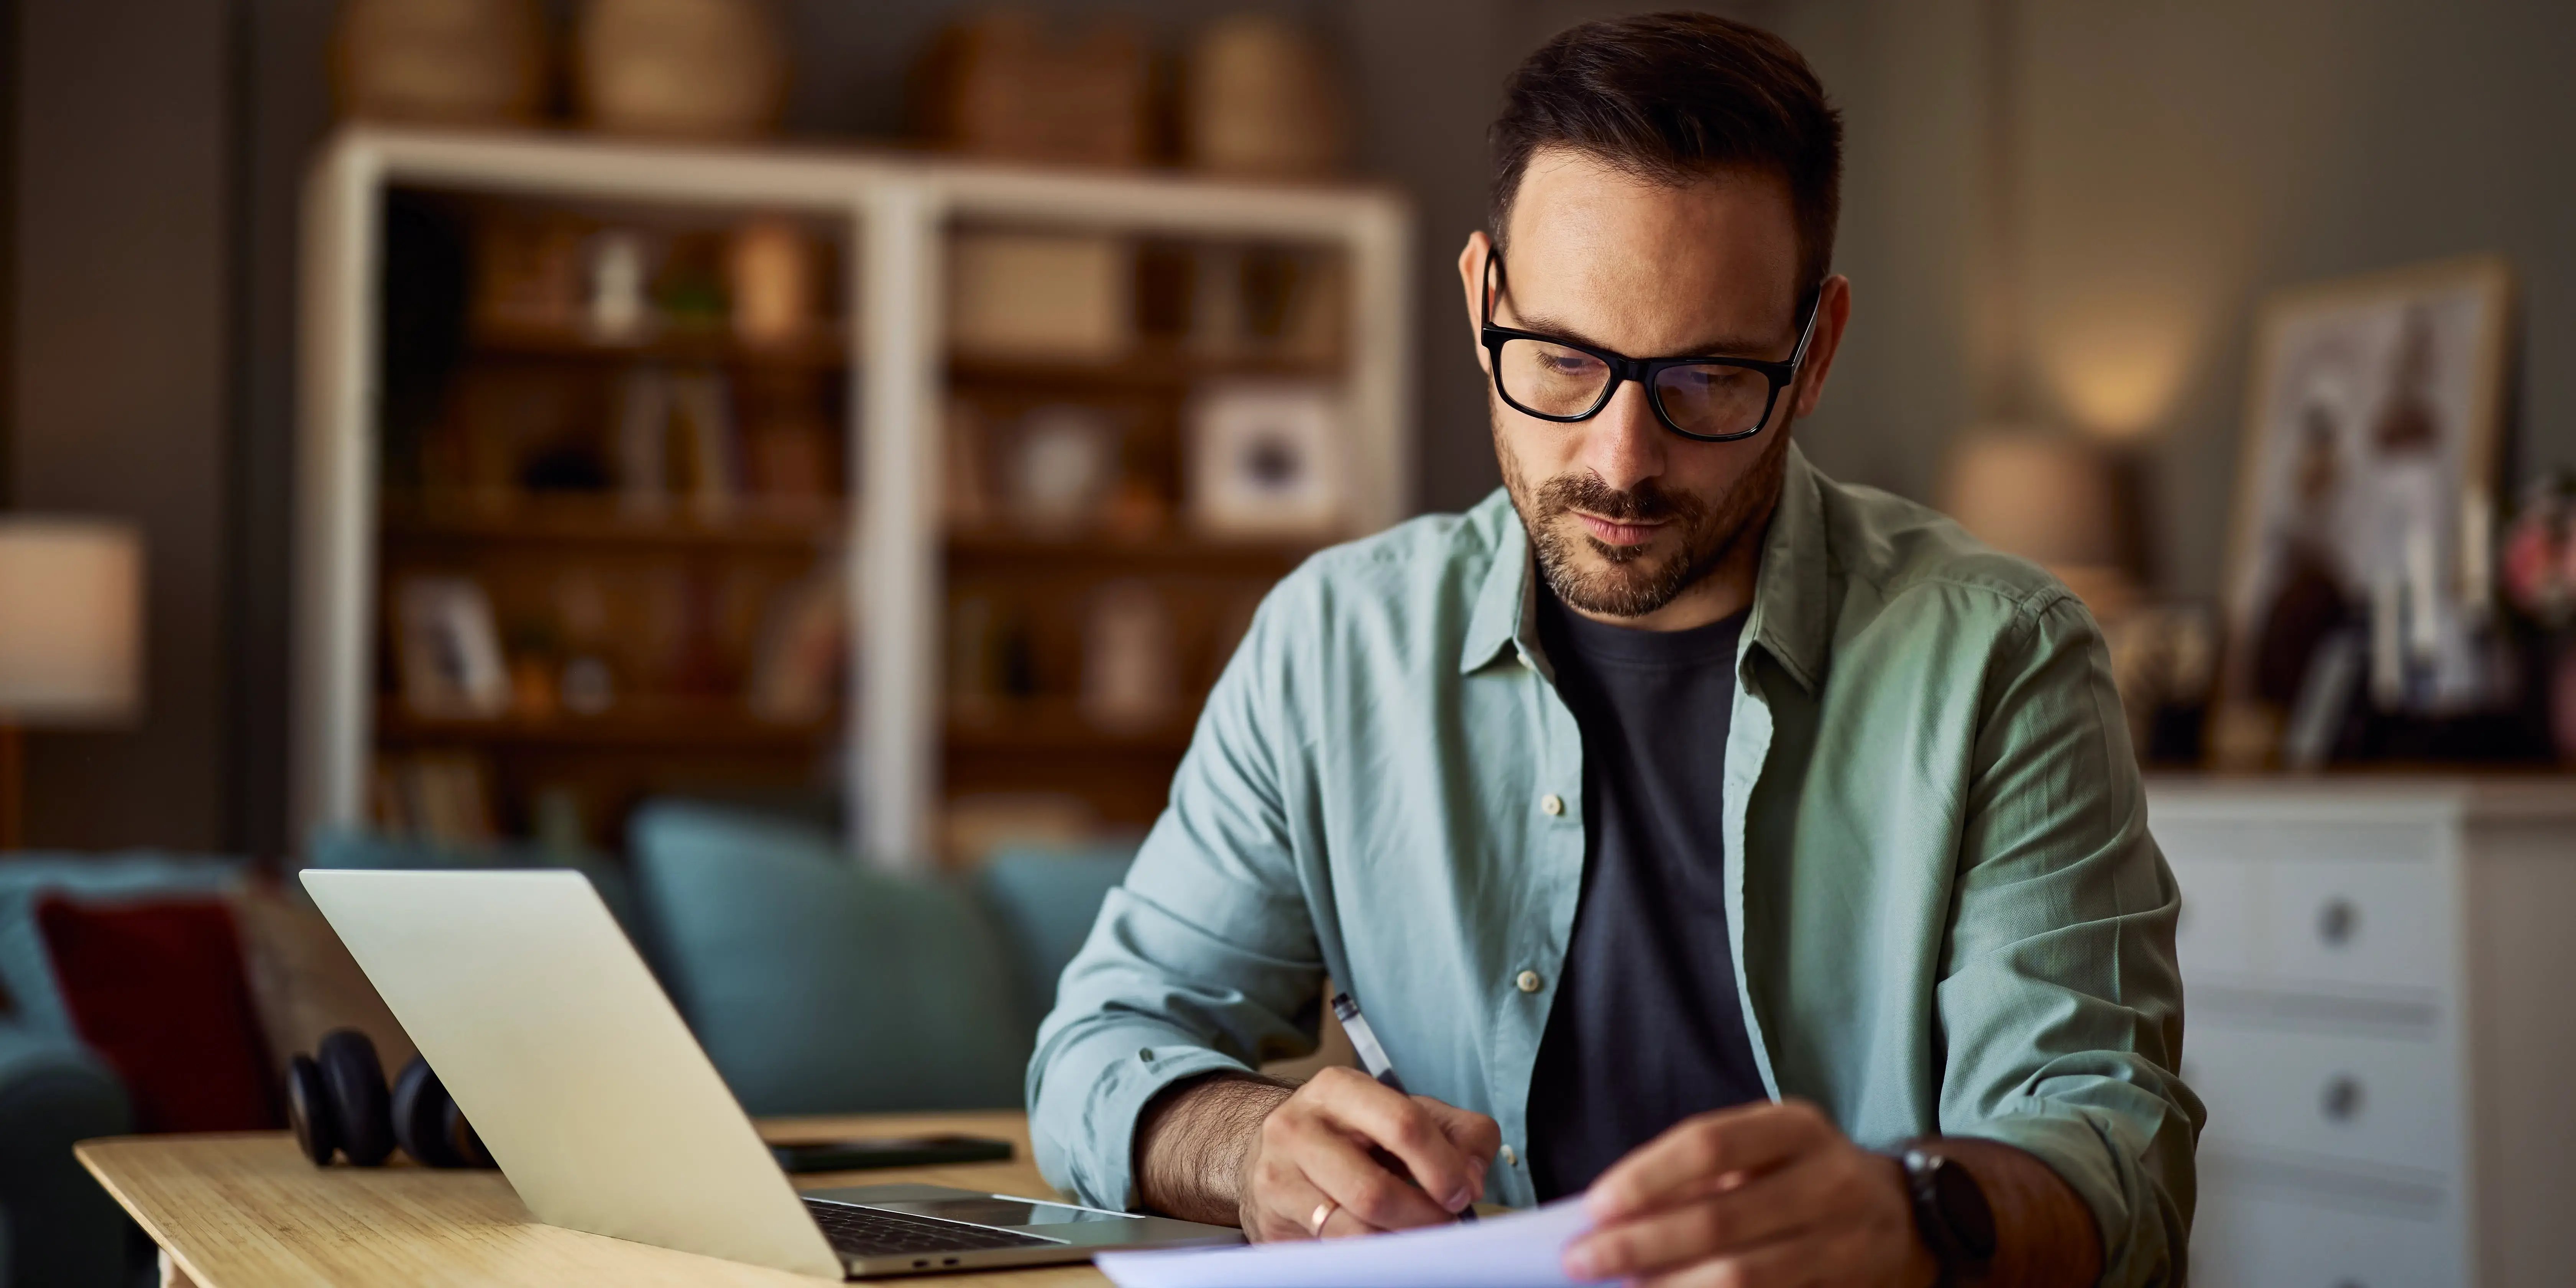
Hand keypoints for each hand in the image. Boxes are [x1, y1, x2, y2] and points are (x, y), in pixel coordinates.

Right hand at [1235, 1066, 1498, 1239]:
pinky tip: (1383, 1241)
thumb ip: (1459, 1134)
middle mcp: (1299, 1126)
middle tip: (1444, 1222)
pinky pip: (1334, 1249)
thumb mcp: (1407, 1116)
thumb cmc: (1352, 1135)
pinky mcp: (1271, 1218)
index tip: (1463, 1193)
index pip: (1404, 1125)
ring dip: (1399, 1240)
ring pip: (1353, 1229)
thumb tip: (1473, 1177)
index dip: (1443, 1168)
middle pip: (1374, 1191)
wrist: (1273, 1152)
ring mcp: (1278, 1174)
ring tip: (1416, 1233)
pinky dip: (1371, 1253)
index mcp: (1339, 1089)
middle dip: (1423, 1216)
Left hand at [1563, 1100, 1936, 1287]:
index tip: (1594, 1207)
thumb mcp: (1763, 1152)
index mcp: (1797, 1127)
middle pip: (1721, 1217)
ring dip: (1672, 1287)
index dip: (1647, 1177)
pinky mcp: (1847, 1287)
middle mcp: (1828, 1180)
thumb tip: (1608, 1214)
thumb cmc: (1802, 1177)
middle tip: (1582, 1260)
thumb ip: (1697, 1175)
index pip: (1709, 1143)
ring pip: (1745, 1275)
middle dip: (1641, 1244)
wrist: (1907, 1216)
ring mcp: (1846, 1241)